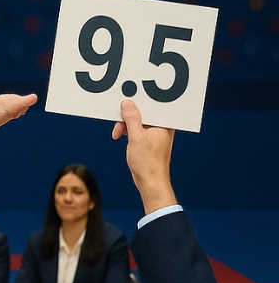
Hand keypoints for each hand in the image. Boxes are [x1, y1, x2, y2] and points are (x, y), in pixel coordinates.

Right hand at [113, 98, 177, 214]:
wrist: (150, 182)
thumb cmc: (148, 164)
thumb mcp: (136, 138)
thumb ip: (131, 119)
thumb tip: (127, 103)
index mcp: (164, 125)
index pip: (151, 106)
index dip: (137, 102)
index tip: (125, 99)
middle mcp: (161, 127)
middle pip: (142, 112)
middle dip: (127, 115)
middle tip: (118, 120)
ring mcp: (154, 133)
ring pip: (137, 120)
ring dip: (125, 124)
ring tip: (118, 132)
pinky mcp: (148, 138)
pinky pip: (136, 127)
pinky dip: (126, 130)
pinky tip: (120, 135)